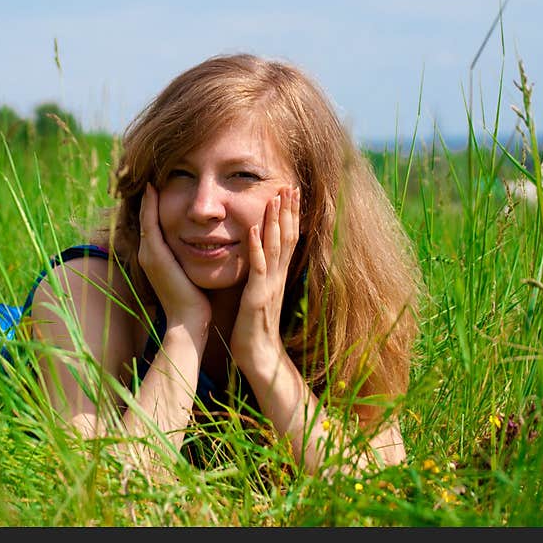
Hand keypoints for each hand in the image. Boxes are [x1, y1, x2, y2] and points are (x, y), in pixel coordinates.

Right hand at [138, 183, 211, 332]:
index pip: (151, 222)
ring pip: (144, 215)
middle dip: (146, 194)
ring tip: (150, 173)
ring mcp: (147, 253)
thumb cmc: (195, 299)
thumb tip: (201, 244)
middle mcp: (146, 252)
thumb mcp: (190, 272)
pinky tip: (154, 187)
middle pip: (144, 215)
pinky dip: (150, 204)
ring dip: (147, 195)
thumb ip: (188, 257)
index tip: (158, 182)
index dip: (153, 203)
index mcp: (154, 255)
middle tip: (147, 170)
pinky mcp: (154, 255)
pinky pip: (149, 222)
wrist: (189, 321)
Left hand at [231, 185, 300, 365]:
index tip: (290, 192)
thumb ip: (262, 278)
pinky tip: (252, 229)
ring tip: (274, 197)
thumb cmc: (255, 329)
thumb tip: (260, 260)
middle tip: (290, 185)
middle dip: (288, 210)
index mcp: (277, 275)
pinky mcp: (257, 296)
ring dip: (275, 221)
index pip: (288, 239)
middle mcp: (277, 276)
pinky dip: (255, 247)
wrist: (259, 357)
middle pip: (288, 237)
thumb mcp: (260, 296)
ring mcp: (269, 285)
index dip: (290, 215)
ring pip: (276, 247)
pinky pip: (257, 268)